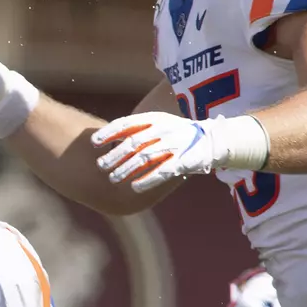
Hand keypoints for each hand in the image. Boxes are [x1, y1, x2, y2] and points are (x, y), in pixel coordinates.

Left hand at [94, 112, 226, 190]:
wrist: (212, 139)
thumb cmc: (176, 133)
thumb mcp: (158, 125)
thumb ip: (136, 130)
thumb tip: (107, 140)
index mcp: (154, 119)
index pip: (127, 123)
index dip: (109, 132)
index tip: (94, 142)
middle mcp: (163, 129)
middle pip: (133, 142)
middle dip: (115, 155)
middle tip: (101, 166)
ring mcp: (174, 145)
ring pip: (145, 158)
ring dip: (127, 169)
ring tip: (113, 178)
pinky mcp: (183, 161)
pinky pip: (162, 172)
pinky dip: (147, 180)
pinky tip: (134, 187)